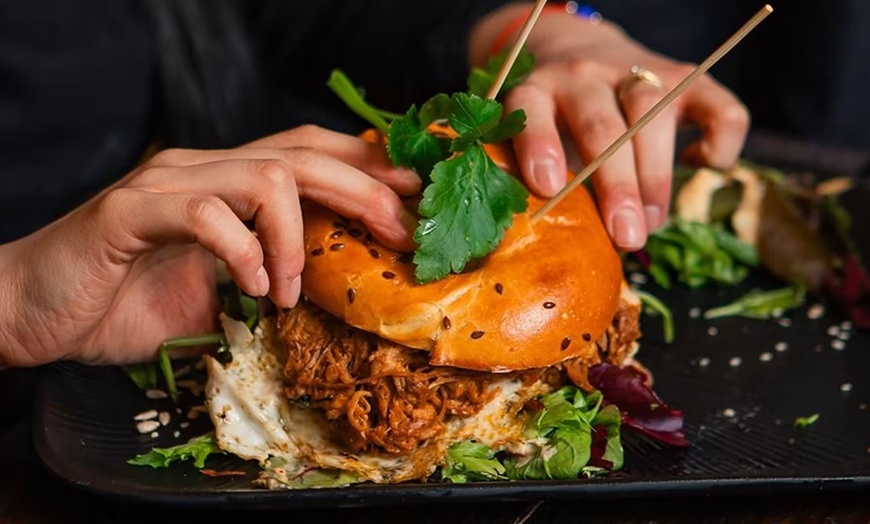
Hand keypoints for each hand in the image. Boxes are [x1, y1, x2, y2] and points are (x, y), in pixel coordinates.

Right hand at [0, 126, 419, 366]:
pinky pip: (207, 215)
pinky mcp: (130, 210)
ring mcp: (167, 183)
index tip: (417, 199)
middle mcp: (202, 168)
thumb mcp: (217, 289)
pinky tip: (251, 291)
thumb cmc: (125, 301)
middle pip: (304, 153)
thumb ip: (268, 274)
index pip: (311, 151)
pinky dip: (243, 252)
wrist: (32, 309)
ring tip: (292, 290)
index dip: (369, 166)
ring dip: (297, 237)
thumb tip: (336, 287)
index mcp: (226, 181)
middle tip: (400, 234)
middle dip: (365, 190)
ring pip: (266, 174)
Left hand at [470, 6, 749, 250]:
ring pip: (653, 114)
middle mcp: (583, 75)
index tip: (548, 187)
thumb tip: (563, 250)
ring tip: (651, 222)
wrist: (583, 51)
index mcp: (537, 90)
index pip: (532, 108)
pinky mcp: (687, 78)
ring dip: (655, 176)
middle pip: (601, 126)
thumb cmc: (557, 124)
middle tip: (627, 237)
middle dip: (617, 187)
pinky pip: (720, 109)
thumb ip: (545, 180)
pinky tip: (695, 164)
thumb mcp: (538, 144)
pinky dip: (718, 145)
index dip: (539, 145)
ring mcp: (636, 72)